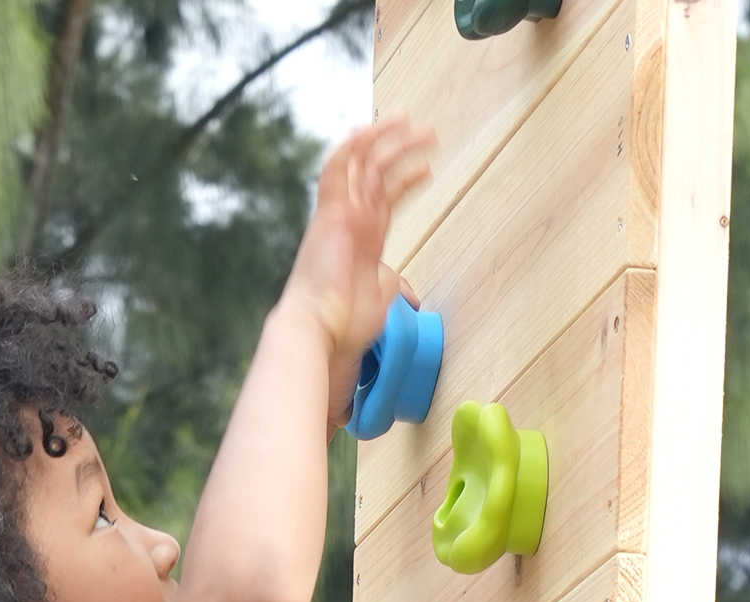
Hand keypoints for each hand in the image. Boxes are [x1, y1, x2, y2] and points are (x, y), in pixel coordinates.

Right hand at [284, 117, 433, 378]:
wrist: (322, 331)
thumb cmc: (344, 323)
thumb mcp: (381, 299)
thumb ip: (392, 284)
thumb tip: (407, 289)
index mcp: (364, 237)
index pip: (384, 195)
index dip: (406, 178)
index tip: (427, 167)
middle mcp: (351, 219)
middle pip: (376, 170)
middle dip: (403, 148)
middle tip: (427, 132)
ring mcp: (340, 213)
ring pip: (362, 161)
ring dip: (387, 138)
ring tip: (413, 122)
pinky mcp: (330, 212)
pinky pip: (338, 167)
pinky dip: (353, 146)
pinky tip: (371, 128)